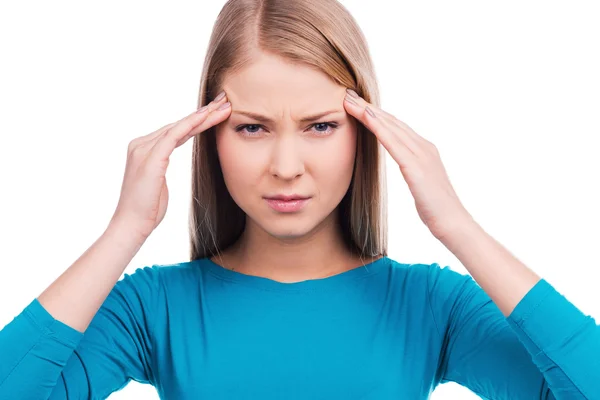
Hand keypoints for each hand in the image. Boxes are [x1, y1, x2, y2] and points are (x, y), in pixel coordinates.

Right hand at [108, 91, 231, 242]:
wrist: (132, 225)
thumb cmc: (147, 209)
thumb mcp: (158, 183)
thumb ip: (161, 167)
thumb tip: (166, 163)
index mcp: (143, 149)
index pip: (175, 130)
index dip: (197, 120)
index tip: (217, 112)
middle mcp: (141, 144)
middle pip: (178, 124)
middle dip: (204, 113)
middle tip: (225, 101)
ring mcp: (143, 149)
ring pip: (179, 127)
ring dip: (203, 116)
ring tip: (223, 107)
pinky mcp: (150, 158)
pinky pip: (174, 136)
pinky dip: (191, 125)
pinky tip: (206, 118)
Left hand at [342, 89, 473, 239]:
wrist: (453, 224)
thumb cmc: (435, 208)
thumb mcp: (420, 182)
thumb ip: (411, 168)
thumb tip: (403, 165)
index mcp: (424, 150)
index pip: (396, 126)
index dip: (376, 114)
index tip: (356, 104)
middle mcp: (424, 147)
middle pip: (391, 121)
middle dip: (368, 107)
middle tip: (347, 94)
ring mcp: (421, 155)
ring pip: (391, 127)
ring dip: (369, 112)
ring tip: (350, 100)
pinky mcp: (416, 168)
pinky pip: (394, 143)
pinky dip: (379, 128)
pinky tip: (366, 117)